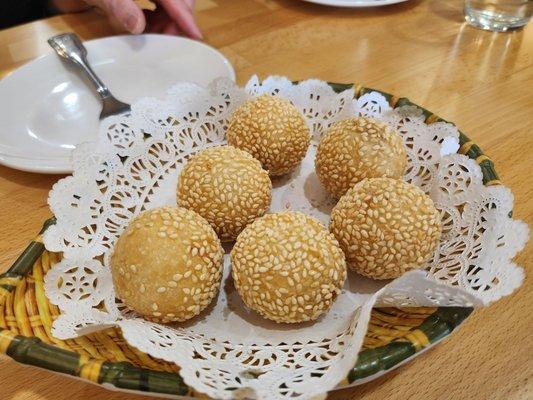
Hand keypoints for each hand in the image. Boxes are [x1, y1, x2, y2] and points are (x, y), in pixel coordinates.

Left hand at [84, 0, 201, 38]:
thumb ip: (118, 6)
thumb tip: (138, 26)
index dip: (185, 17)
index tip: (196, 36)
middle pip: (179, 1)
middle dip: (176, 23)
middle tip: (165, 42)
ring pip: (170, 6)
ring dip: (165, 24)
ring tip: (153, 38)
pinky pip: (159, 7)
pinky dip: (156, 21)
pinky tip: (145, 28)